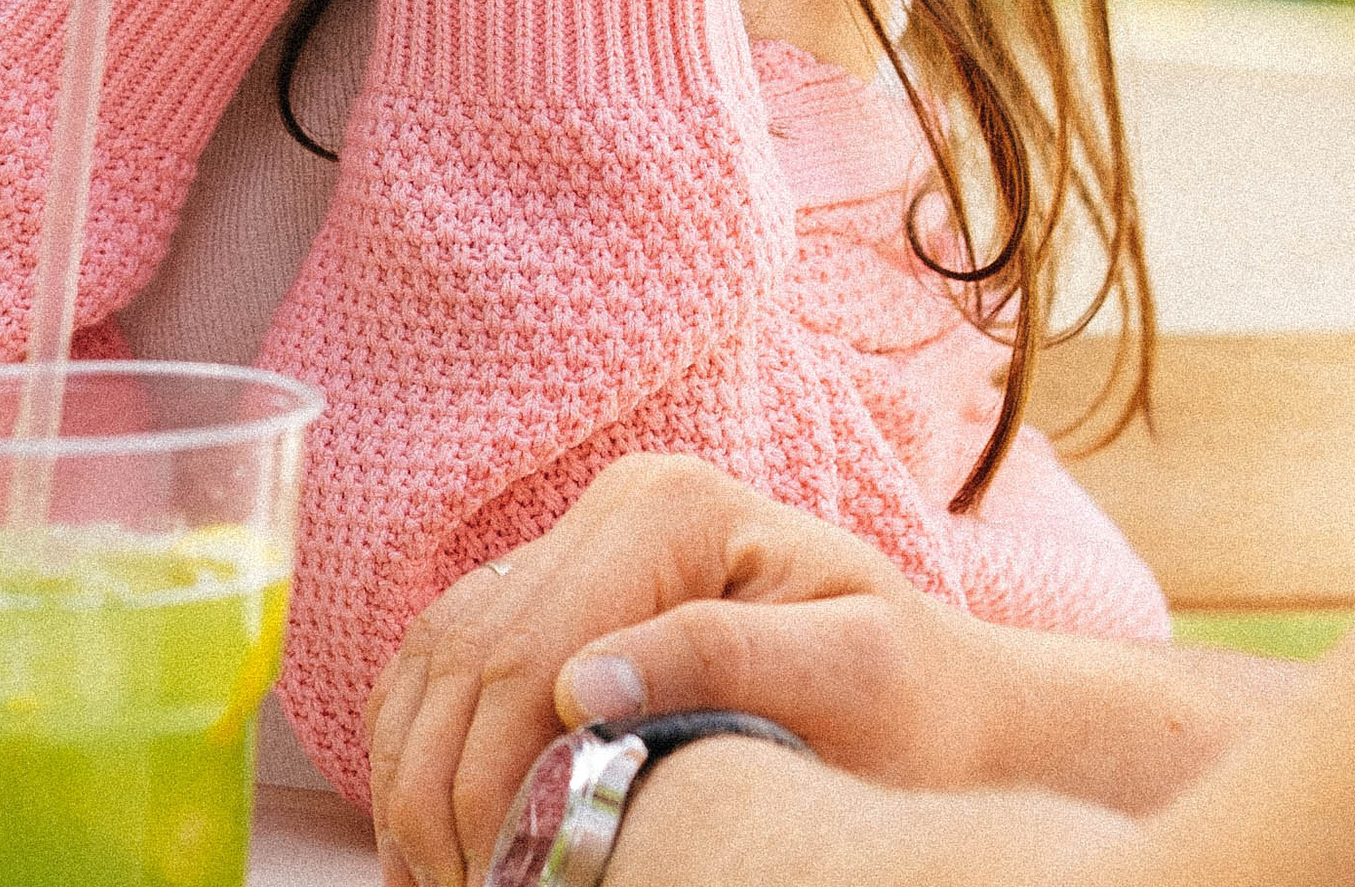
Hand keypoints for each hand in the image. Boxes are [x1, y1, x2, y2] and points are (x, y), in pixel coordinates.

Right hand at [366, 456, 978, 886]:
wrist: (940, 697)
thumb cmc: (913, 701)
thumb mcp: (852, 675)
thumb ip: (722, 661)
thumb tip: (581, 689)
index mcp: (668, 507)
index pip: (529, 649)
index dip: (488, 779)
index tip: (494, 885)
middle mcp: (613, 505)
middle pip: (469, 652)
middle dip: (438, 789)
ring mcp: (586, 541)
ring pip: (440, 654)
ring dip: (414, 773)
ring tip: (428, 881)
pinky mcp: (569, 590)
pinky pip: (453, 660)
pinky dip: (423, 744)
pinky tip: (433, 831)